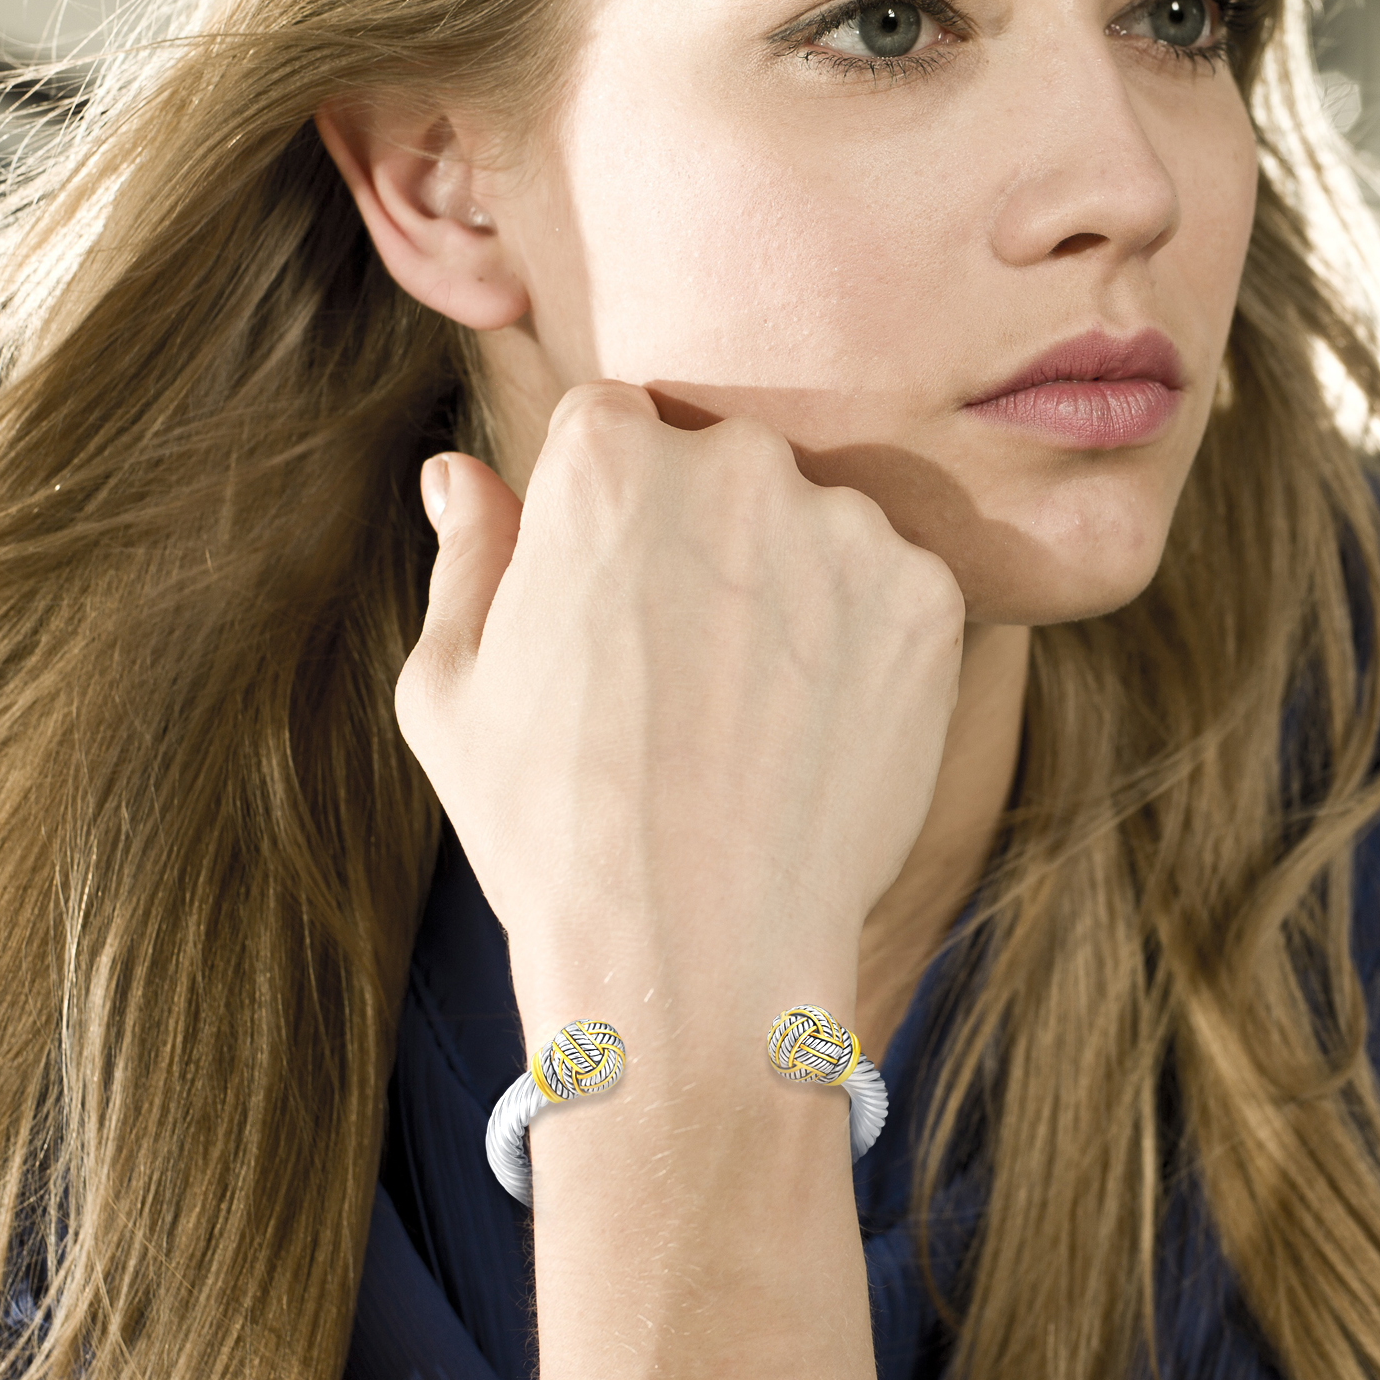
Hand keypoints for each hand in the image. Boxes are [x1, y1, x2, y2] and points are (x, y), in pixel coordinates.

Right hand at [396, 380, 964, 1046]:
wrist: (698, 954)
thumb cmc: (548, 824)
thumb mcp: (451, 688)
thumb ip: (469, 555)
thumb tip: (456, 473)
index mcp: (606, 456)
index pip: (610, 425)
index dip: (598, 515)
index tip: (604, 601)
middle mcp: (735, 461)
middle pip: (716, 462)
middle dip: (695, 534)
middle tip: (676, 664)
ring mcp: (846, 525)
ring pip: (808, 522)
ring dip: (784, 582)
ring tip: (745, 711)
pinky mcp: (929, 597)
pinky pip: (887, 587)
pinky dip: (859, 640)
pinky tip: (811, 730)